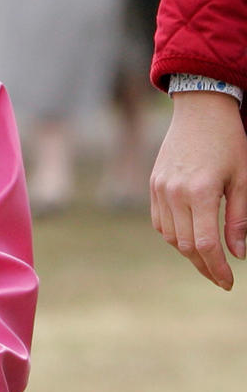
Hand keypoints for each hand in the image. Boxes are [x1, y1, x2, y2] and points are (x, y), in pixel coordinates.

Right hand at [150, 91, 246, 289]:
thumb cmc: (228, 141)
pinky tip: (190, 238)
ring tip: (208, 258)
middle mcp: (175, 194)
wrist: (200, 109)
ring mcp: (160, 191)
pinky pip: (161, 223)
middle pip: (187, 246)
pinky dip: (175, 236)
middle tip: (220, 277)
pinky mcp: (154, 187)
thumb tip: (238, 253)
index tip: (228, 282)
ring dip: (190, 253)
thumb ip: (238, 217)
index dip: (217, 268)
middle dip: (204, 266)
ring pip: (171, 237)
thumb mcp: (242, 178)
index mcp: (201, 192)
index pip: (206, 244)